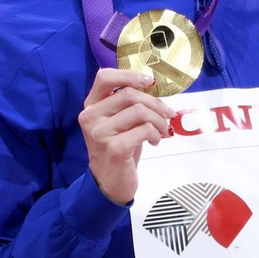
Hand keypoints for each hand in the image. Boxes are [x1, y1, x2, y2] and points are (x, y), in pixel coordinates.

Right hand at [78, 68, 174, 205]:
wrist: (110, 182)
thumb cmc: (118, 148)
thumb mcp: (119, 121)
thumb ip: (128, 103)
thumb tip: (154, 87)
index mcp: (91, 105)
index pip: (104, 77)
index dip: (130, 75)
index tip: (150, 82)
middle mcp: (90, 116)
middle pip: (129, 94)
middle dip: (155, 103)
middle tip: (168, 114)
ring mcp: (100, 133)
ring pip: (139, 111)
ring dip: (158, 120)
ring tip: (162, 131)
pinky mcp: (114, 148)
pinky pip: (144, 130)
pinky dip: (156, 134)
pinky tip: (154, 141)